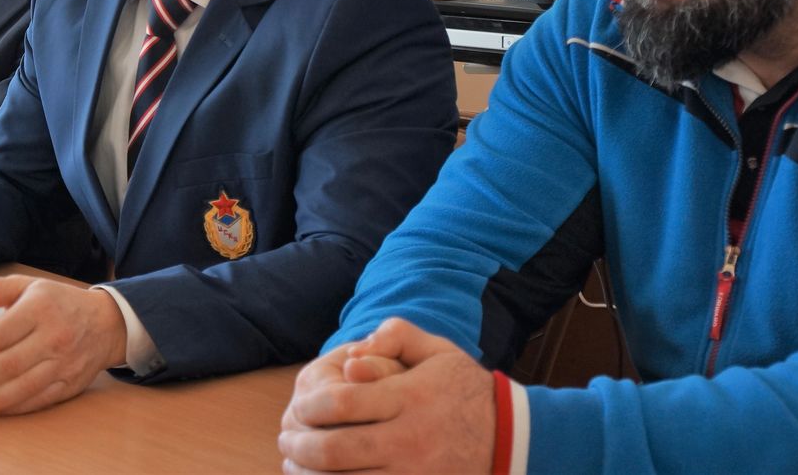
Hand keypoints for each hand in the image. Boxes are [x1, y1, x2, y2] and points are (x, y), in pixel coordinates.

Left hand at [0, 276, 126, 421]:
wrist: (108, 322)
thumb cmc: (58, 302)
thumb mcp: (27, 286)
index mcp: (39, 308)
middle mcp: (53, 336)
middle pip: (8, 365)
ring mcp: (64, 363)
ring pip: (23, 387)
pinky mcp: (70, 384)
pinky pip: (39, 400)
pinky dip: (14, 408)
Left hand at [279, 318, 494, 473]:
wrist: (512, 438)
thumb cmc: (464, 389)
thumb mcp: (438, 350)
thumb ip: (396, 336)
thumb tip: (353, 355)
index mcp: (410, 397)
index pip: (342, 403)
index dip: (308, 407)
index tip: (296, 407)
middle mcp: (410, 439)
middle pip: (335, 449)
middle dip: (299, 445)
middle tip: (285, 439)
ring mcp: (414, 473)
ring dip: (310, 474)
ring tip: (294, 463)